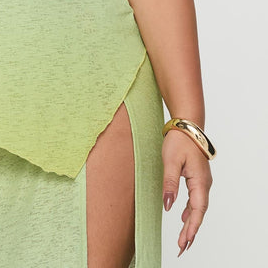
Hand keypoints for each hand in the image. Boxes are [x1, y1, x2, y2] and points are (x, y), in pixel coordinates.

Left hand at [162, 128, 212, 255]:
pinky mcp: (196, 176)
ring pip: (197, 206)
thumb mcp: (170, 161)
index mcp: (200, 181)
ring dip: (190, 222)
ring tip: (183, 238)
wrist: (186, 125)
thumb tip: (168, 206)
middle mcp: (204, 183)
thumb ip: (170, 184)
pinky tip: (182, 216)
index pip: (197, 210)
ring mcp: (201, 180)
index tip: (185, 241)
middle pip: (199, 212)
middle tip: (182, 247)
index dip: (191, 227)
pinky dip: (189, 210)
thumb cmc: (179, 141)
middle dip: (191, 231)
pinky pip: (195, 198)